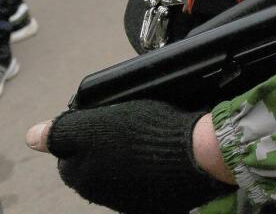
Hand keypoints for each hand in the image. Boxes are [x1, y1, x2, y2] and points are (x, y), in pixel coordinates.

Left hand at [27, 100, 232, 212]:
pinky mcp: (159, 204)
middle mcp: (103, 197)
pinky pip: (149, 184)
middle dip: (107, 148)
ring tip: (151, 138)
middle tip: (130, 126)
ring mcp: (132, 203)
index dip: (85, 132)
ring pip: (122, 175)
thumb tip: (32, 137)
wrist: (196, 154)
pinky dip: (153, 171)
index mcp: (82, 178)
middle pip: (96, 166)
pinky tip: (166, 155)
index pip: (70, 154)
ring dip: (130, 159)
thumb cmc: (142, 134)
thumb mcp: (94, 123)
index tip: (107, 119)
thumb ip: (61, 131)